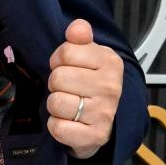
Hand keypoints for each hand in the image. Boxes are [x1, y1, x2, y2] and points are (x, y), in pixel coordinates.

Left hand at [46, 19, 123, 159]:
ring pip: (55, 102)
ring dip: (55, 104)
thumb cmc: (90, 83)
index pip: (66, 52)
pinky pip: (58, 127)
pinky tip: (68, 122)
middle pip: (58, 78)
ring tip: (68, 105)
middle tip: (66, 88)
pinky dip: (56, 125)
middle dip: (55, 83)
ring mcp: (104, 113)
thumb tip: (77, 27)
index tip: (66, 66)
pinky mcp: (95, 137)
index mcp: (110, 62)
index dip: (58, 60)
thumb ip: (80, 36)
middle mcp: (111, 88)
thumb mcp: (88, 54)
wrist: (102, 122)